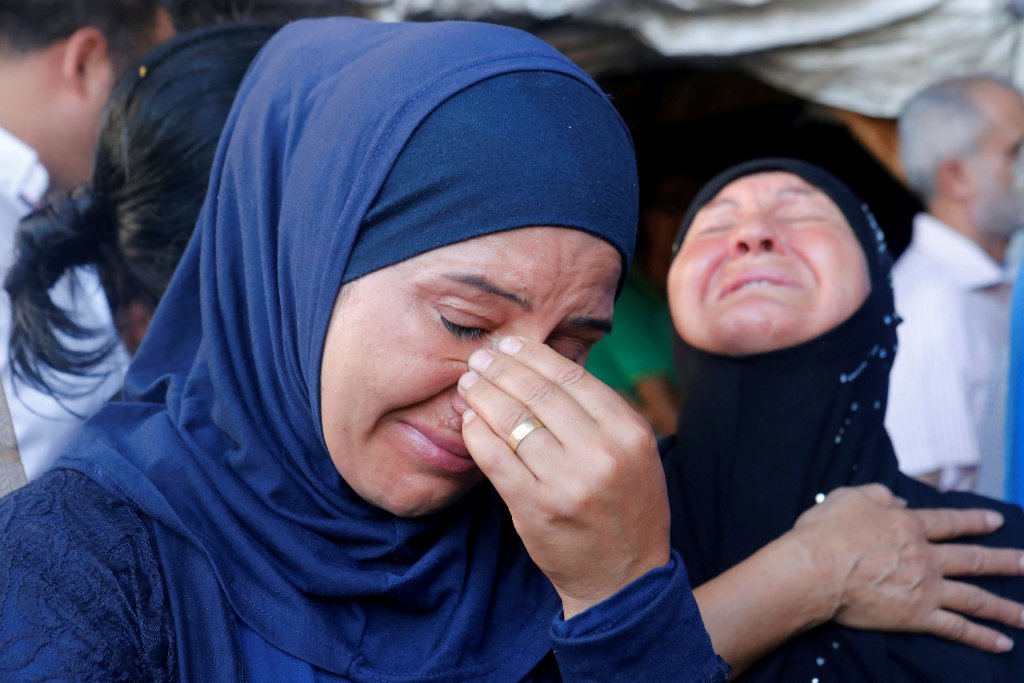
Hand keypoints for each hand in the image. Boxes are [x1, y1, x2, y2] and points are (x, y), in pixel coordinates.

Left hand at [457, 336, 669, 617]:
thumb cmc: (625, 507)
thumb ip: (600, 413)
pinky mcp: (536, 508)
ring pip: (512, 421)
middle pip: (538, 393)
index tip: (509, 344)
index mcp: (629, 433)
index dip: (534, 355)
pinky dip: (477, 433)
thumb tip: (545, 366)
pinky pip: (495, 458)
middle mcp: (602, 453)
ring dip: (483, 395)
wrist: (624, 577)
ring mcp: (568, 483)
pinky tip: (469, 421)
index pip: (573, 377)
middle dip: (501, 369)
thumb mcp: (633, 454)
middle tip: (479, 357)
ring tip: (468, 383)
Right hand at [793, 484, 1023, 651]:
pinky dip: (981, 636)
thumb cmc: (826, 531)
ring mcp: (925, 588)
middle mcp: (925, 556)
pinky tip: (1003, 643)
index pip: (950, 522)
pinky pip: (956, 628)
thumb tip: (900, 500)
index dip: (974, 521)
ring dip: (1006, 607)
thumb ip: (877, 495)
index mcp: (909, 525)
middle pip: (973, 559)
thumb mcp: (849, 497)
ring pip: (975, 597)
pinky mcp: (917, 616)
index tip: (996, 522)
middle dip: (1005, 561)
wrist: (815, 569)